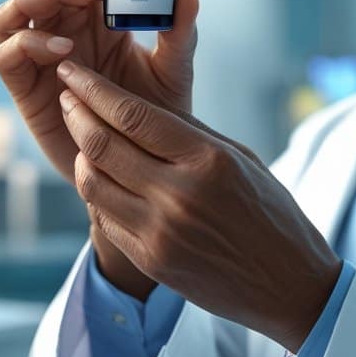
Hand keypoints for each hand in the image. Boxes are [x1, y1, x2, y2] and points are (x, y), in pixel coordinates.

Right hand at [0, 0, 200, 297]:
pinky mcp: (24, 87)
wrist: (141, 168)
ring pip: (13, 9)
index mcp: (95, 15)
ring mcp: (38, 56)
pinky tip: (64, 52)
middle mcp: (61, 28)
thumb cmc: (156, 115)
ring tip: (76, 4)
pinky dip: (28, 43)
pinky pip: (6, 53)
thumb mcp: (174, 72)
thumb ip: (179, 35)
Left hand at [56, 58, 342, 352]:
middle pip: (102, 145)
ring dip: (80, 153)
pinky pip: (104, 217)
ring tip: (81, 135)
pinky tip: (101, 174)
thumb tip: (136, 105)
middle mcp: (178, 195)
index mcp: (207, 160)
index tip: (73, 71)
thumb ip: (188, 134)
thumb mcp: (240, 158)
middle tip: (67, 95)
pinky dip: (96, 190)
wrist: (288, 285)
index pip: (132, 115)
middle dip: (77, 113)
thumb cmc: (270, 212)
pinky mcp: (149, 260)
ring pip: (92, 182)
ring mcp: (159, 233)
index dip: (93, 89)